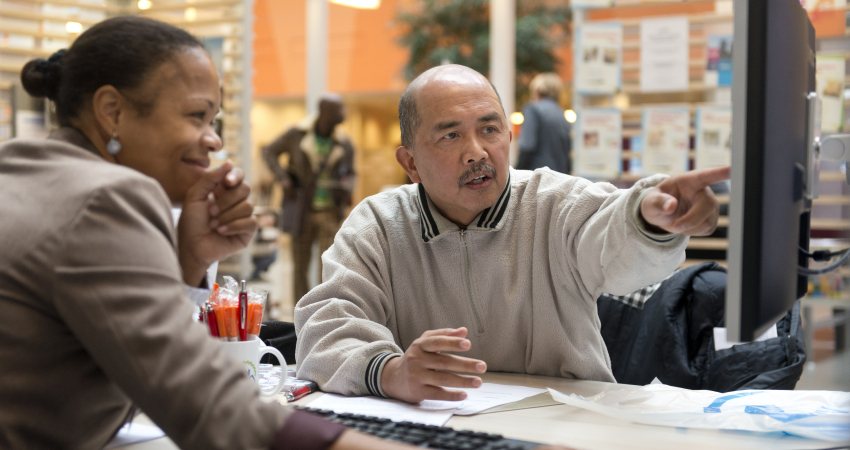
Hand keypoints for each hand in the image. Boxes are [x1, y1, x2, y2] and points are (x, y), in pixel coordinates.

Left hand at [177, 161, 257, 285]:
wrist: (191, 246)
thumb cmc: (191, 222)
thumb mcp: (194, 196)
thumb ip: (210, 178)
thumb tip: (230, 162)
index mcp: (224, 190)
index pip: (239, 176)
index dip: (236, 176)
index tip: (226, 182)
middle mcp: (237, 201)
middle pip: (245, 189)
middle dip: (226, 200)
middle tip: (210, 211)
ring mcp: (244, 216)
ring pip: (248, 206)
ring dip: (227, 215)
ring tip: (213, 224)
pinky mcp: (248, 231)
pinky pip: (251, 222)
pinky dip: (234, 226)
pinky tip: (221, 231)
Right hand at [380, 327, 486, 403]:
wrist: (393, 377)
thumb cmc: (417, 357)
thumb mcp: (426, 342)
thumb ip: (444, 335)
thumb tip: (464, 331)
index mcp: (420, 345)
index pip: (437, 342)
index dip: (452, 342)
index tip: (468, 344)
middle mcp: (417, 360)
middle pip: (444, 362)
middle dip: (465, 365)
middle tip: (482, 366)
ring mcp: (417, 376)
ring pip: (443, 379)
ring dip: (463, 381)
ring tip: (478, 382)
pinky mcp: (417, 391)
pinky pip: (437, 394)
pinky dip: (451, 395)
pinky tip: (464, 395)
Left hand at [639, 166, 729, 236]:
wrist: (662, 214)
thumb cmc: (656, 203)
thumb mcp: (650, 202)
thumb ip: (658, 202)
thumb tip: (671, 206)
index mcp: (689, 181)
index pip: (707, 175)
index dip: (720, 172)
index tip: (732, 168)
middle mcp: (704, 191)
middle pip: (707, 206)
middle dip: (689, 220)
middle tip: (673, 225)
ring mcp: (711, 205)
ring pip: (706, 222)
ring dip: (688, 227)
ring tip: (677, 220)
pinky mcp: (712, 219)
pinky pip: (706, 230)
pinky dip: (692, 232)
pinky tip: (685, 224)